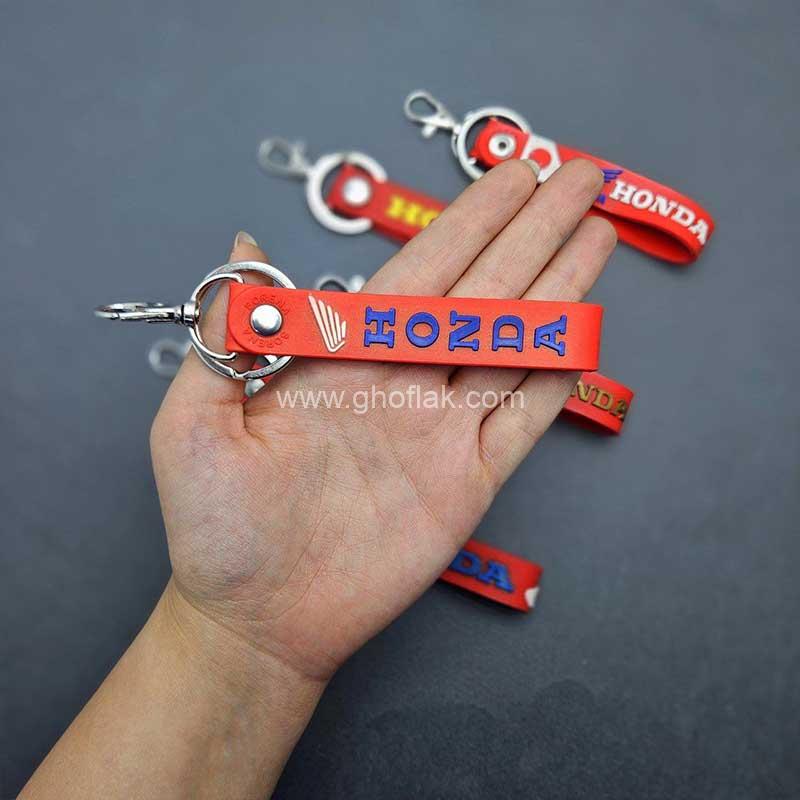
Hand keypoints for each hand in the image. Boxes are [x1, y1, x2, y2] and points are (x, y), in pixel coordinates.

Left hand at [152, 158, 614, 683]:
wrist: (258, 617)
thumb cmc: (218, 526)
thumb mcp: (195, 424)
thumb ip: (227, 336)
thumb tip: (244, 247)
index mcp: (345, 358)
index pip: (422, 271)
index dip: (471, 220)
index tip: (512, 175)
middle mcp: (403, 382)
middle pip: (483, 292)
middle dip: (533, 232)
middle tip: (579, 178)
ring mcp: (442, 431)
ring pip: (514, 345)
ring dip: (559, 290)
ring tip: (596, 235)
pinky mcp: (469, 483)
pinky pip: (524, 420)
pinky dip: (556, 378)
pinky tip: (581, 334)